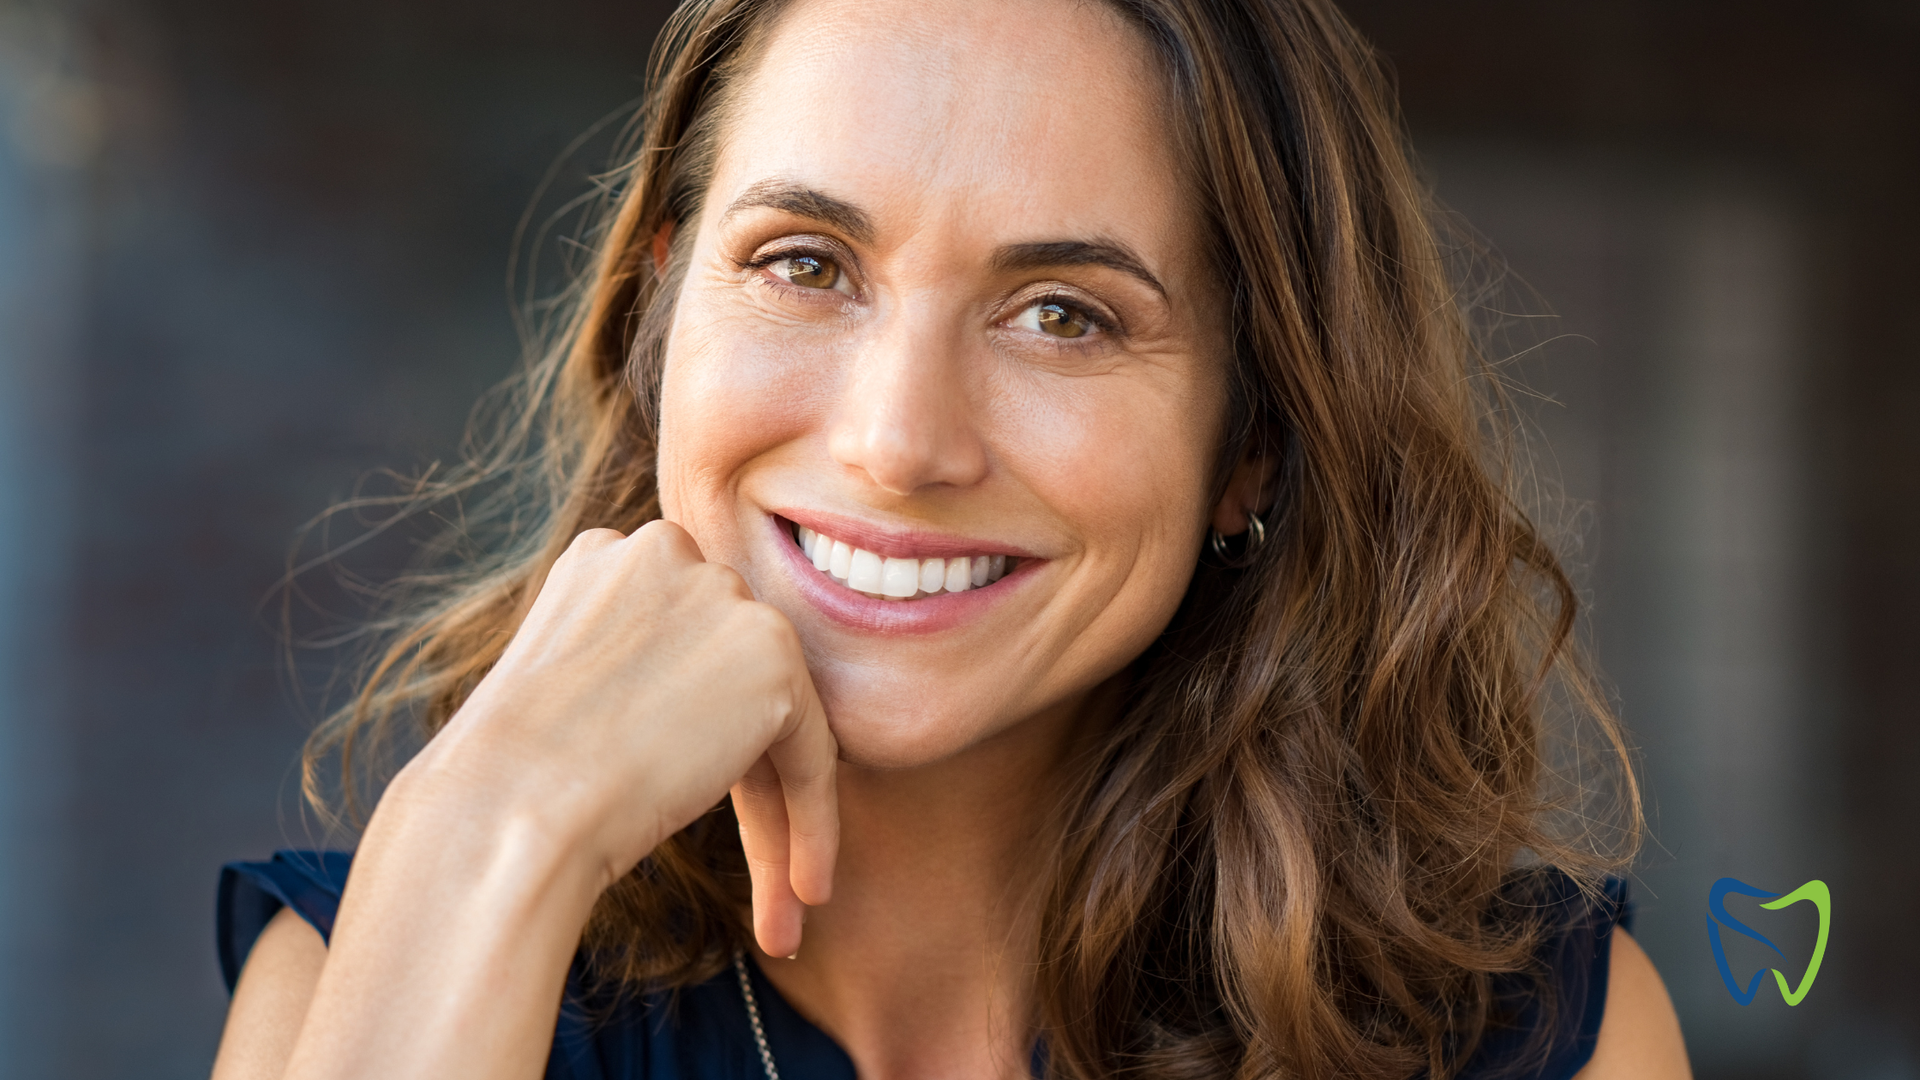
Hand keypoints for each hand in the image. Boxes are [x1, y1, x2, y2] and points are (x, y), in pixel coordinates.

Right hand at [408, 518, 838, 956]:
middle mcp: (668, 553)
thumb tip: (689, 708)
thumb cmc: (510, 779)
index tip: (680, 802)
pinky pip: (812, 753)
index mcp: (608, 556)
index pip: (681, 648)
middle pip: (730, 681)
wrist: (508, 806)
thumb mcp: (565, 692)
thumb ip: (636, 672)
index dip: (689, 736)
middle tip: (754, 872)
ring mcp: (723, 596)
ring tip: (783, 904)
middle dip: (739, 776)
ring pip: (775, 719)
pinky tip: (806, 890)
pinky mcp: (772, 654)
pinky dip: (815, 824)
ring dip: (778, 814)